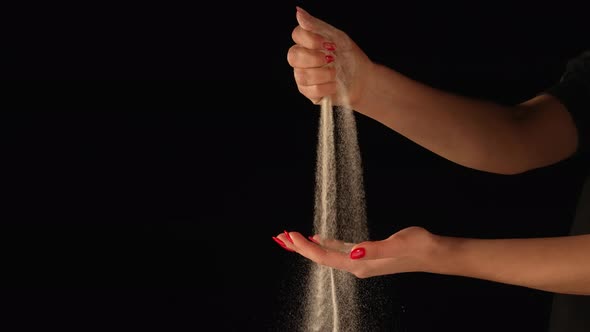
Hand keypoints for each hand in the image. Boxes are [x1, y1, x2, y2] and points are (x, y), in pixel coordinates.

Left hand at [273, 227, 436, 277]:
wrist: (433, 254)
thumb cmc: (417, 247)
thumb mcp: (396, 244)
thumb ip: (374, 249)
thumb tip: (353, 253)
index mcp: (360, 264)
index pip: (325, 257)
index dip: (306, 247)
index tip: (291, 235)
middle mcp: (357, 266)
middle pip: (321, 258)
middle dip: (300, 248)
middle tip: (281, 236)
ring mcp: (361, 261)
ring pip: (328, 254)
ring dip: (310, 246)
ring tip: (293, 238)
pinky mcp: (366, 255)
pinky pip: (339, 251)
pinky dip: (326, 245)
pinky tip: (319, 239)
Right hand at [287, 7, 374, 107]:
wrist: (362, 79)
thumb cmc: (349, 56)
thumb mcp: (337, 37)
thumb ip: (316, 26)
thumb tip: (298, 12)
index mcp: (306, 43)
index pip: (297, 35)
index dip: (311, 39)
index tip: (328, 44)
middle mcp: (301, 59)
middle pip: (293, 56)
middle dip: (315, 58)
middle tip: (331, 59)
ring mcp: (302, 76)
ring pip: (302, 75)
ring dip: (324, 74)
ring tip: (336, 73)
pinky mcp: (308, 92)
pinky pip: (310, 90)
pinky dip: (326, 87)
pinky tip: (334, 84)